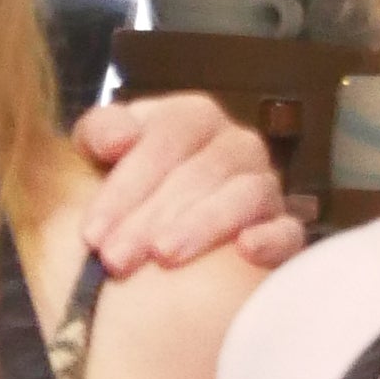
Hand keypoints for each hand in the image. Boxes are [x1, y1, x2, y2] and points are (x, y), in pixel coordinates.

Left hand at [75, 92, 312, 276]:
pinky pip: (288, 229)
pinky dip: (271, 238)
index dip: (127, 183)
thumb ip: (99, 133)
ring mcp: (263, 185)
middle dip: (151, 216)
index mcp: (192, 119)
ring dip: (202, 225)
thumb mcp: (98, 157)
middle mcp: (235, 146)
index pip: (167, 136)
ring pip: (244, 195)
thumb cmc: (125, 195)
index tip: (92, 233)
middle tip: (116, 259)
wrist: (154, 246)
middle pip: (201, 170)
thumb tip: (118, 139)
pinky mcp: (283, 229)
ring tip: (164, 257)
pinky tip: (245, 250)